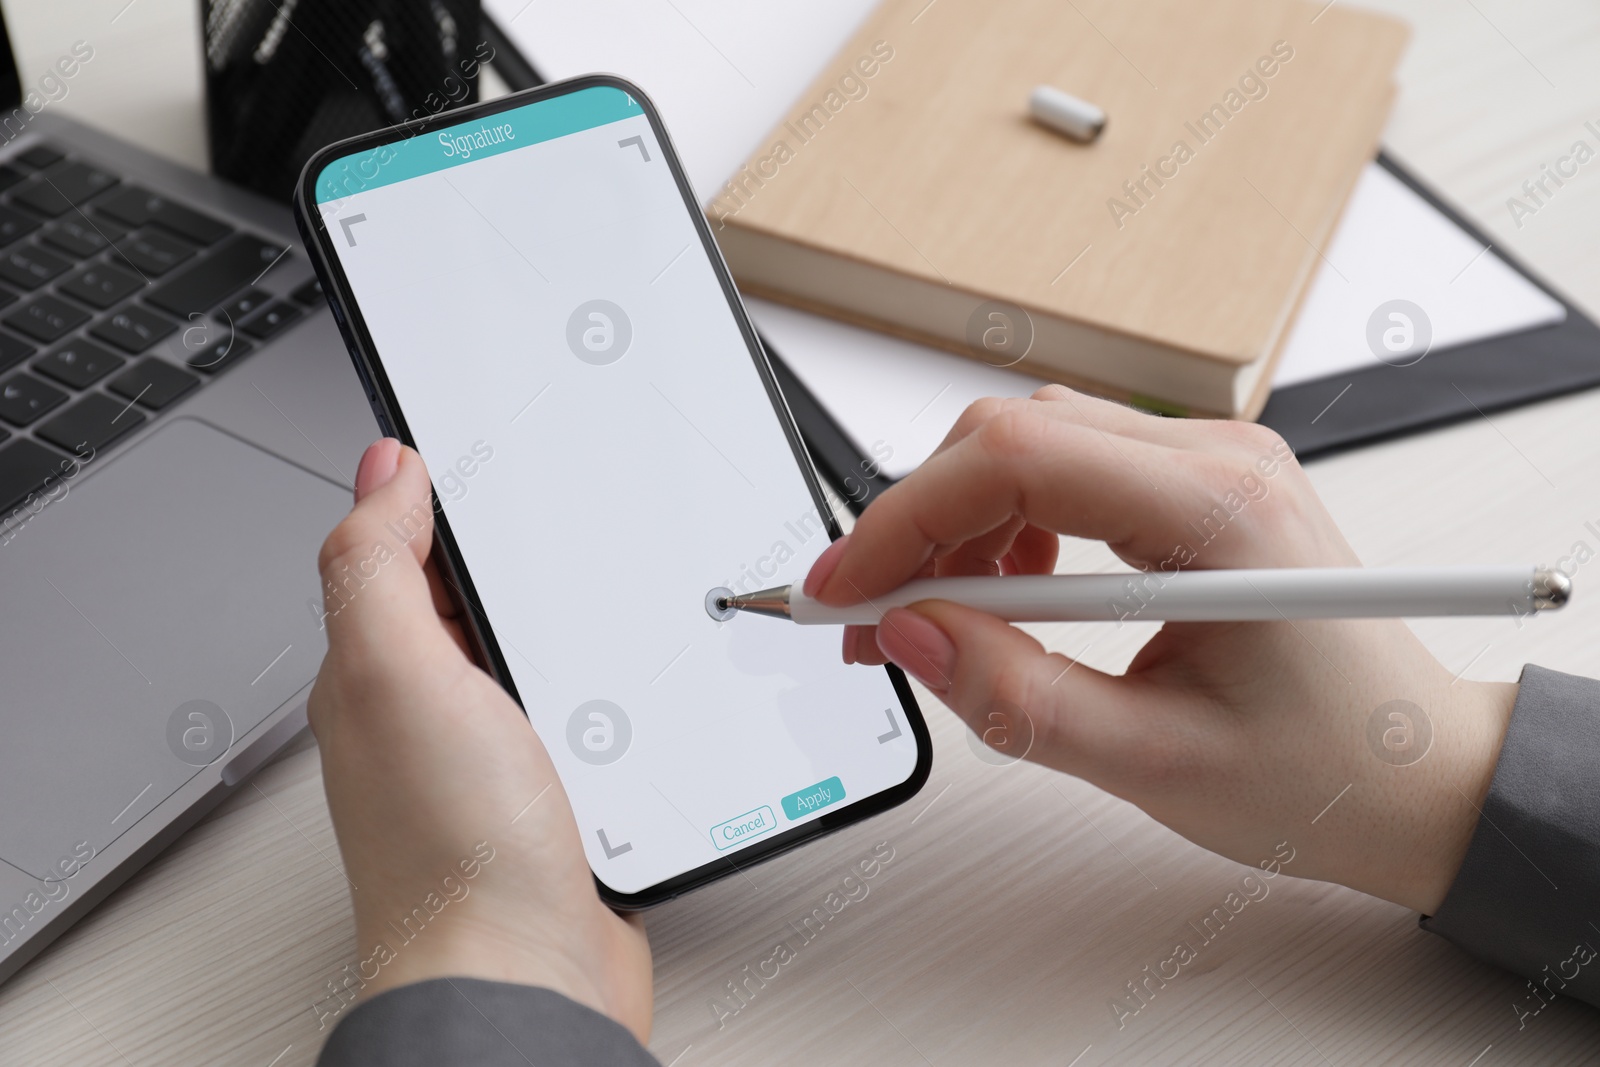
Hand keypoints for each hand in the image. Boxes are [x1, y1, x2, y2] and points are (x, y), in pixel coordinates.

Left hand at [307, 439, 650, 1037]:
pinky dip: (601, 678)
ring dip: (560, 612)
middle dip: (507, 545)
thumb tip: (382, 468)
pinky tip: (622, 666)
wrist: (528, 975)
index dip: (435, 491)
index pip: (398, 551)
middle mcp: (433, 708)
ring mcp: (498, 751)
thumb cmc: (452, 851)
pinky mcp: (561, 788)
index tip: (484, 441)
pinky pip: (578, 708)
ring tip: (584, 560)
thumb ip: (377, 566)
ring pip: (530, 651)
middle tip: (545, 489)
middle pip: (468, 596)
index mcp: (380, 669)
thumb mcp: (395, 675)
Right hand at [808, 386, 1514, 913]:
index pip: (1019, 459)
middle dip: (918, 523)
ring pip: (1031, 443)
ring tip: (940, 621)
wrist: (1417, 772)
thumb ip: (1018, 699)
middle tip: (870, 621)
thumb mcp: (1156, 762)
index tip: (844, 590)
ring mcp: (1210, 462)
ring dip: (959, 525)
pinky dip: (1009, 525)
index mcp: (1223, 512)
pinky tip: (1009, 595)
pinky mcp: (1194, 484)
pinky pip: (1069, 466)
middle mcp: (1219, 459)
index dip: (905, 518)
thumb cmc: (1326, 769)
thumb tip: (908, 636)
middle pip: (1013, 434)